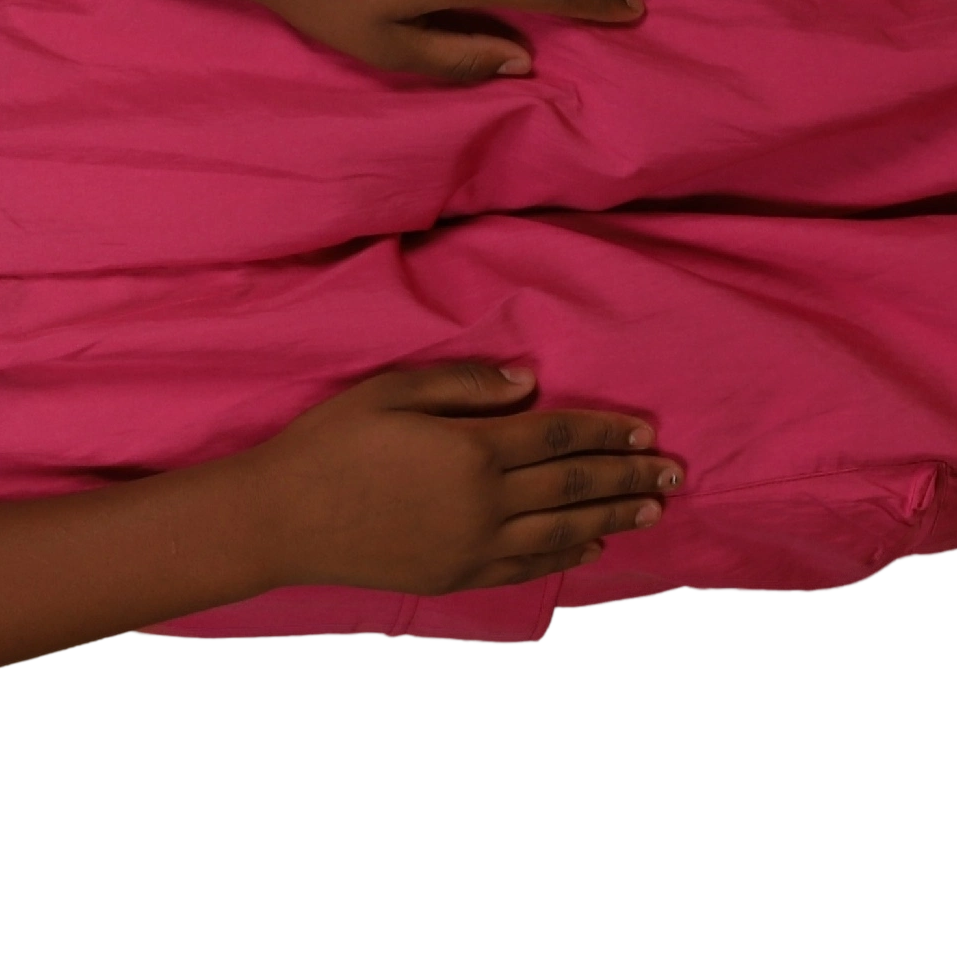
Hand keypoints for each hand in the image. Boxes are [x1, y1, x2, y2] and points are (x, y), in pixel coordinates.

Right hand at [233, 360, 683, 595]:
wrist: (282, 521)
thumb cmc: (327, 445)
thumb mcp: (389, 393)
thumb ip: (462, 384)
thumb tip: (527, 381)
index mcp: (471, 450)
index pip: (559, 437)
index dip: (607, 431)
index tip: (645, 429)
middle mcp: (483, 503)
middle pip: (574, 486)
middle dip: (628, 476)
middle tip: (674, 473)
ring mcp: (472, 546)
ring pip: (563, 532)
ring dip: (613, 518)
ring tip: (651, 509)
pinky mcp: (456, 576)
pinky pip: (528, 567)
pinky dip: (568, 557)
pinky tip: (593, 546)